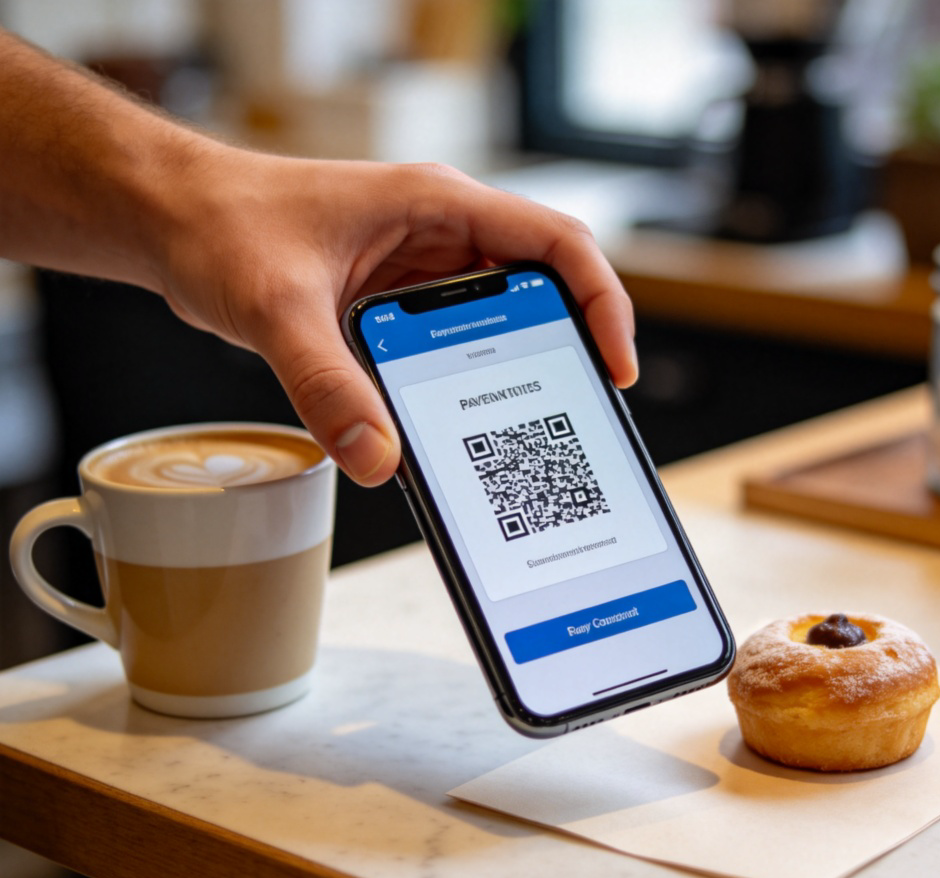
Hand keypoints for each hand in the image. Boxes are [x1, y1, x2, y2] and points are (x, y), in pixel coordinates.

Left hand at [157, 153, 636, 485]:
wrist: (173, 221)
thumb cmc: (221, 226)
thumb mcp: (275, 306)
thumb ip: (326, 383)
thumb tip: (378, 457)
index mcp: (435, 205)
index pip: (555, 244)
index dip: (601, 302)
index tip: (613, 364)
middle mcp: (439, 235)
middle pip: (542, 288)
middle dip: (571, 345)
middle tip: (582, 408)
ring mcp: (418, 272)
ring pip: (499, 321)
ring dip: (518, 368)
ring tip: (534, 425)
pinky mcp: (394, 306)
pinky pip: (453, 345)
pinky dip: (467, 381)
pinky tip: (461, 422)